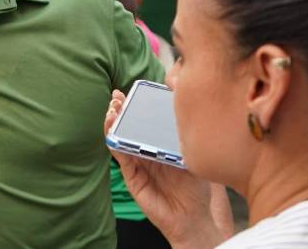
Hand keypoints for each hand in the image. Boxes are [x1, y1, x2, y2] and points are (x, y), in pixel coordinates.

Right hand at [105, 90, 232, 247]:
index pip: (144, 120)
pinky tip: (113, 133)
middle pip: (128, 126)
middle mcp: (146, 151)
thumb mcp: (193, 156)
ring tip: (112, 110)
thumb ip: (186, 137)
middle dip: (120, 109)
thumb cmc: (196, 188)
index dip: (136, 105)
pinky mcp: (132, 177)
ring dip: (113, 124)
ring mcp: (137, 163)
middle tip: (116, 96)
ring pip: (120, 139)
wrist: (193, 216)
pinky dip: (115, 144)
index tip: (131, 90)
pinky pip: (121, 158)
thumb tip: (185, 111)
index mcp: (159, 144)